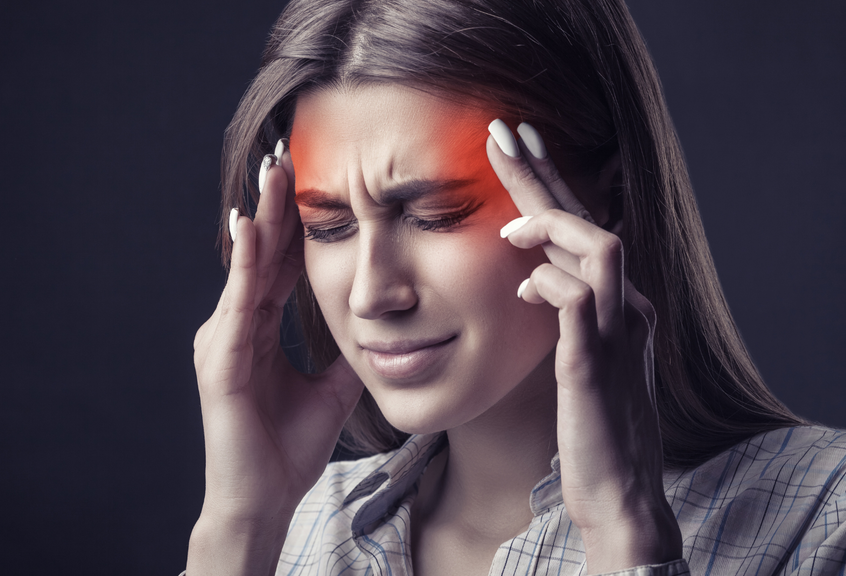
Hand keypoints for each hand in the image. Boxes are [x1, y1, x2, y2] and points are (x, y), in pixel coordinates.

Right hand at [189, 141, 364, 574]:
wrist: (263, 497)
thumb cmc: (287, 447)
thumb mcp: (331, 389)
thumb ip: (344, 353)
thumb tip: (373, 327)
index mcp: (260, 329)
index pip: (278, 263)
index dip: (293, 223)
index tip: (308, 181)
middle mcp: (237, 326)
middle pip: (261, 254)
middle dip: (276, 205)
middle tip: (286, 155)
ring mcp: (223, 340)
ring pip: (246, 267)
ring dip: (261, 218)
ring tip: (273, 173)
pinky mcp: (220, 360)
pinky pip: (237, 302)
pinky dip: (245, 263)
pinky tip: (254, 227)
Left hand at [486, 121, 681, 572]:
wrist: (617, 489)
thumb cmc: (590, 426)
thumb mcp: (574, 355)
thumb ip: (559, 312)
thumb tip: (529, 275)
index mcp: (616, 304)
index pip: (584, 229)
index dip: (551, 184)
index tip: (517, 144)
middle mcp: (626, 307)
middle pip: (590, 221)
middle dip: (544, 175)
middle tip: (502, 133)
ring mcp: (616, 333)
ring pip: (601, 248)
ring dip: (551, 226)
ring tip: (509, 226)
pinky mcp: (595, 365)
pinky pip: (577, 303)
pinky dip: (547, 284)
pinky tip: (522, 287)